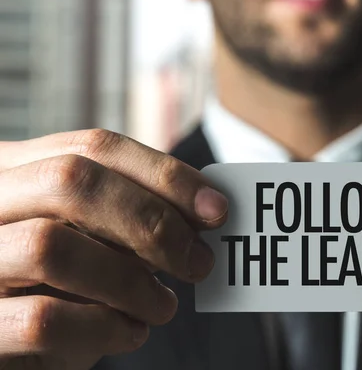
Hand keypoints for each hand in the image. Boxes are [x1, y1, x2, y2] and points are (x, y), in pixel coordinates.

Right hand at [0, 129, 227, 369]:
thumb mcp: (89, 237)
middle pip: (71, 180)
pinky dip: (104, 328)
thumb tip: (206, 210)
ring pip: (51, 246)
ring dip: (131, 281)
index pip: (95, 147)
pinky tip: (130, 333)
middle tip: (198, 262)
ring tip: (164, 306)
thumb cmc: (55, 282)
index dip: (165, 174)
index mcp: (14, 170)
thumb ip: (128, 214)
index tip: (216, 208)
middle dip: (152, 221)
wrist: (9, 340)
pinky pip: (41, 320)